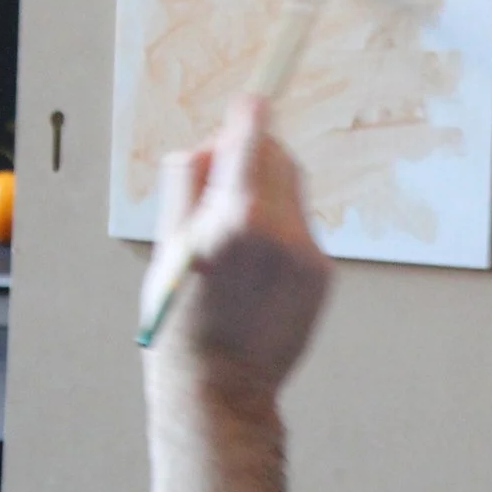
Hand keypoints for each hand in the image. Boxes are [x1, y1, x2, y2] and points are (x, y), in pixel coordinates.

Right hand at [147, 96, 331, 408]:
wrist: (220, 389)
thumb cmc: (181, 320)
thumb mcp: (168, 244)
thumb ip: (190, 183)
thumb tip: (214, 140)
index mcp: (237, 218)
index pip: (254, 138)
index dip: (249, 115)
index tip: (250, 102)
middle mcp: (281, 231)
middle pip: (279, 159)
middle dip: (254, 156)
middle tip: (223, 181)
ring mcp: (308, 255)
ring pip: (293, 193)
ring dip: (267, 195)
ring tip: (235, 238)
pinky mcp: (323, 275)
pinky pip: (302, 231)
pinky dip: (281, 232)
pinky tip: (255, 269)